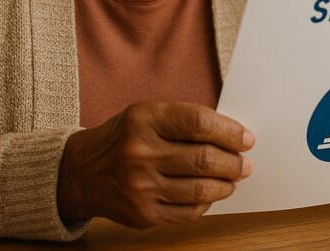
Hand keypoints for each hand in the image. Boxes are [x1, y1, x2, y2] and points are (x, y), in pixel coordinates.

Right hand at [57, 101, 253, 227]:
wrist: (84, 172)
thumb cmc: (125, 138)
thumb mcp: (147, 114)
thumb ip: (185, 120)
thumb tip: (232, 136)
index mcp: (143, 120)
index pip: (198, 123)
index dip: (229, 131)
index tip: (245, 138)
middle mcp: (140, 153)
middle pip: (204, 159)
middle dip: (234, 162)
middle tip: (245, 163)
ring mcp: (141, 187)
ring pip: (202, 189)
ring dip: (227, 184)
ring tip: (233, 178)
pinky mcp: (144, 214)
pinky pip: (189, 212)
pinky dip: (207, 202)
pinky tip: (209, 193)